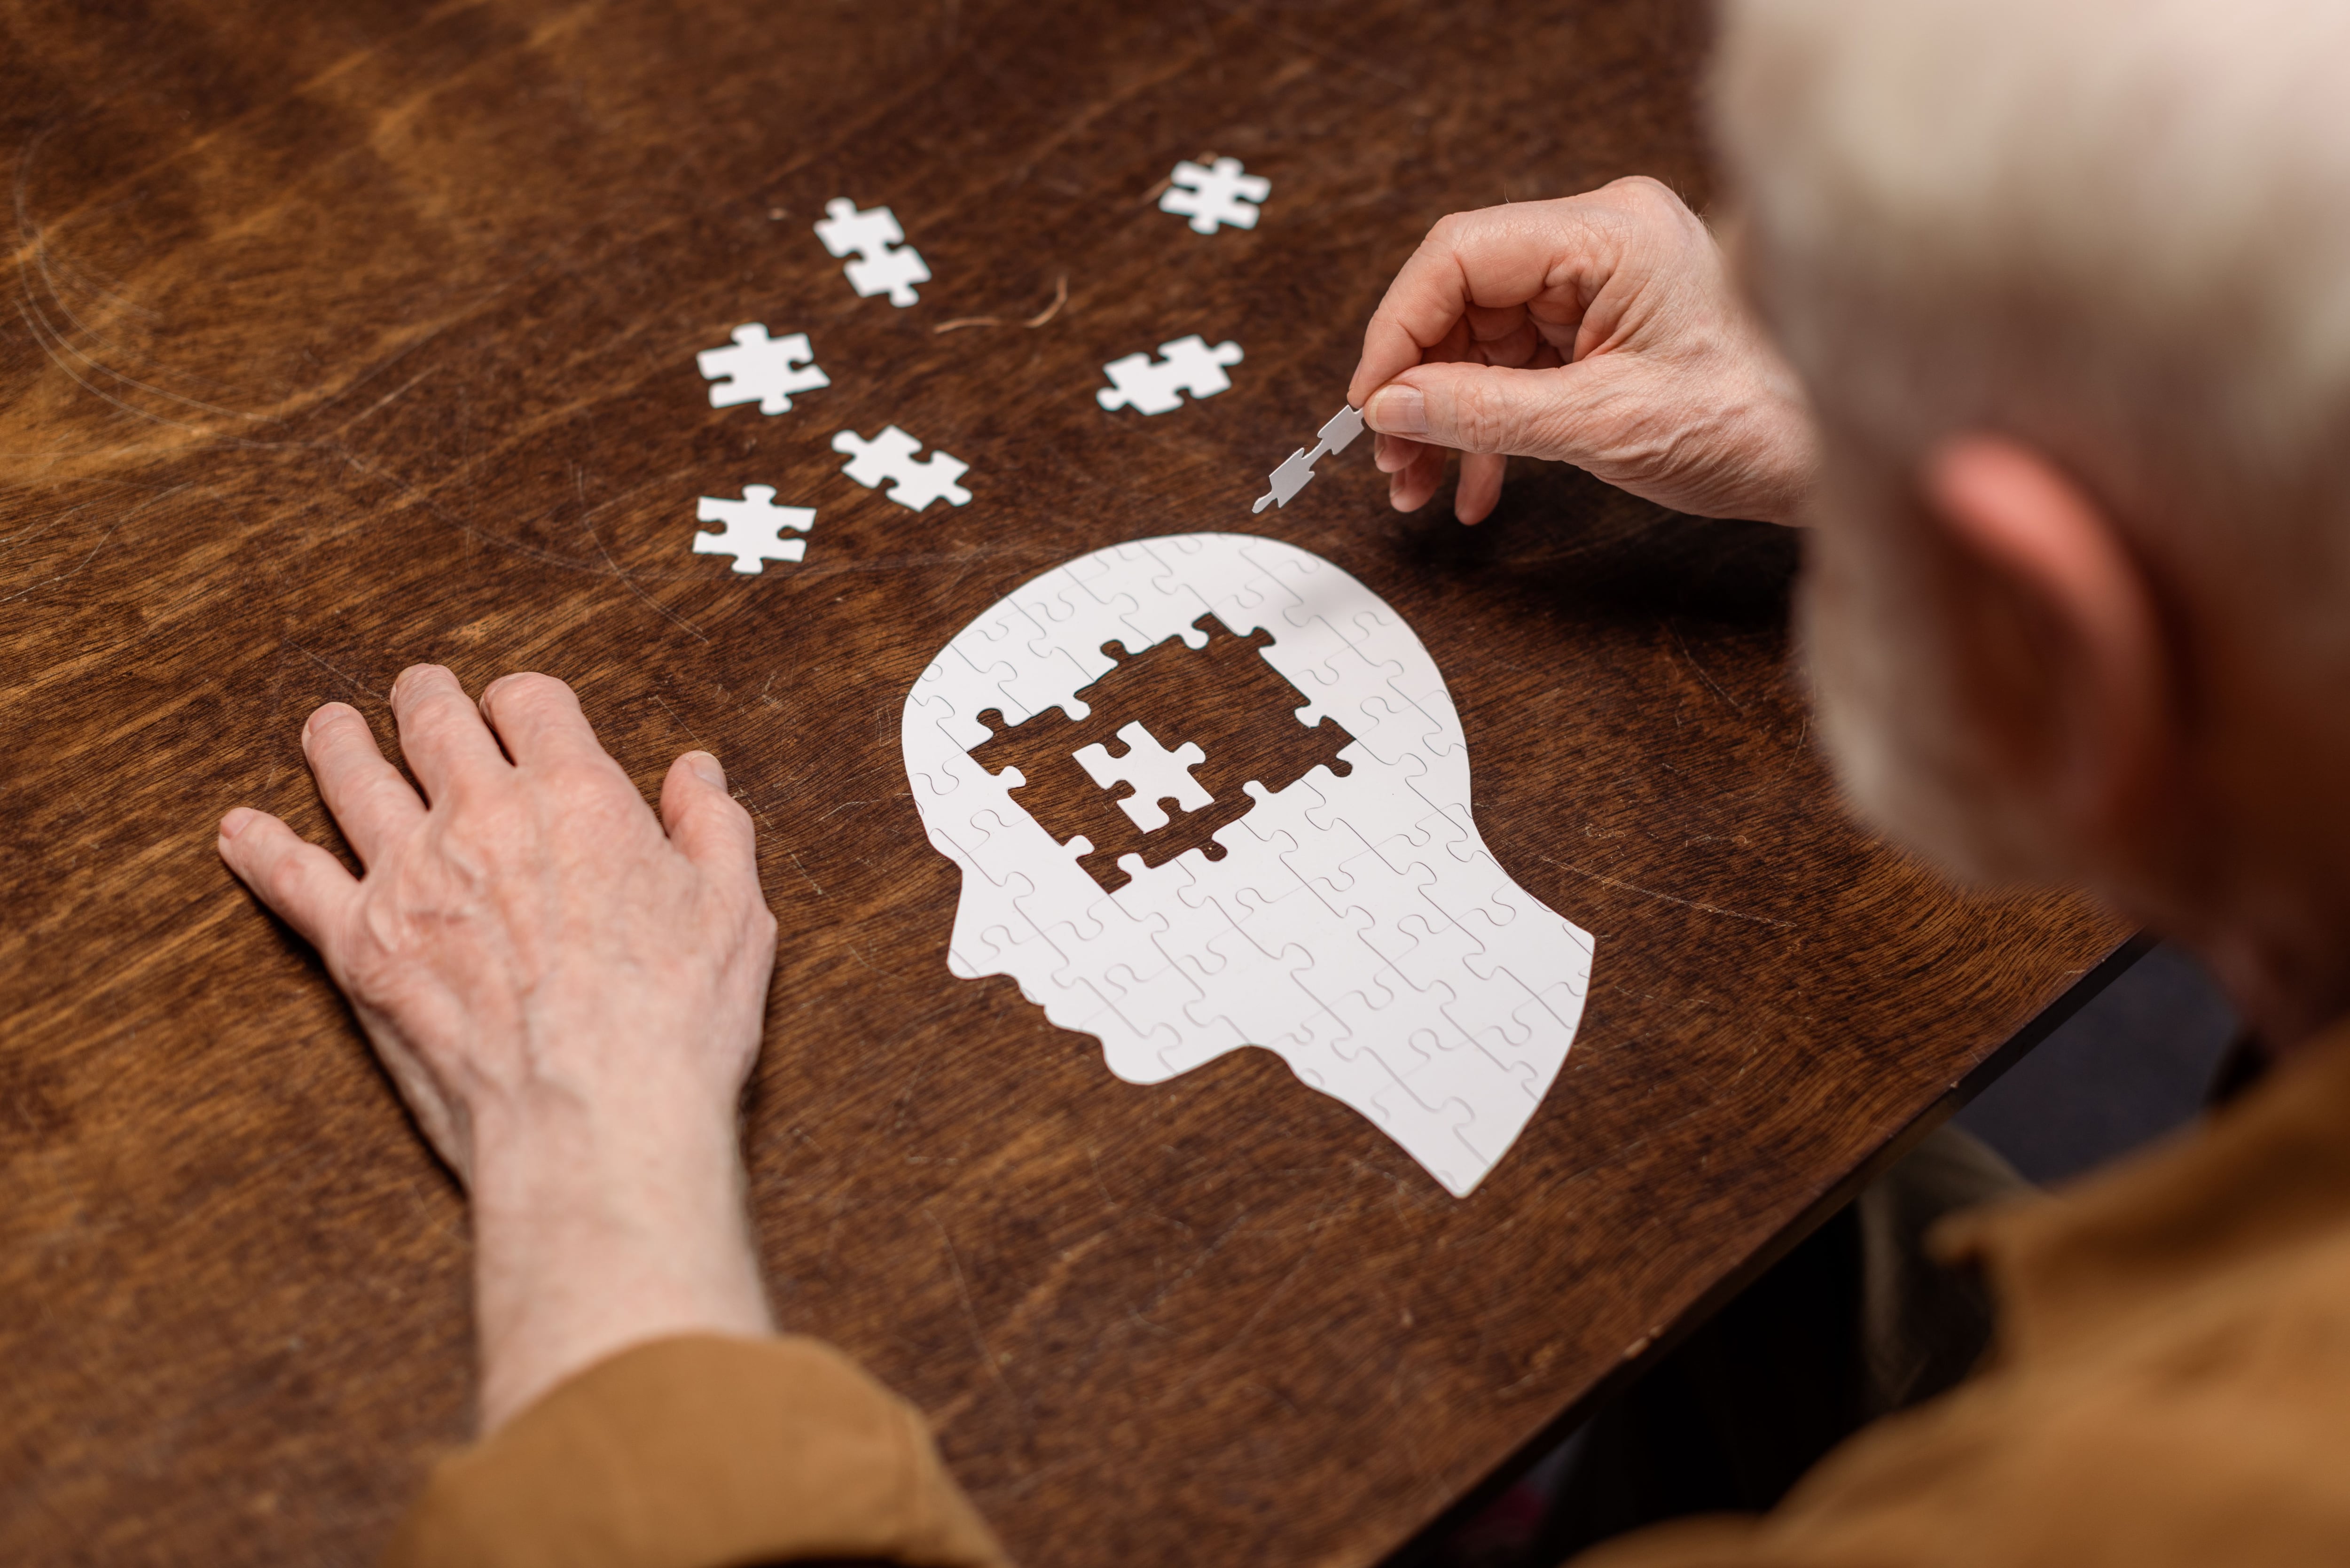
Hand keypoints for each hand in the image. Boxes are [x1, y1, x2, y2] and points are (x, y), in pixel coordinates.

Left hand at [216, 665, 779, 1430]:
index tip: (519, 710)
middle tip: (417, 692)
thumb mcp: (734, 911)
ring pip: (353, 777)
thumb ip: (713, 827)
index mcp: (578, 797)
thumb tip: (696, 772)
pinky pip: (292, 878)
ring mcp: (410, 878)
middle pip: (432, 721)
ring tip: (330, 728)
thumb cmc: (675, 1023)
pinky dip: (260, 848)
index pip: (531, 702)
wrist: (595, 1120)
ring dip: (339, 742)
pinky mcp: (361, 946)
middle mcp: (483, 817)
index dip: (523, 699)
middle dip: (424, 697)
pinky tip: (240, 832)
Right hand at [1347, 176, 1819, 524]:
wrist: (1829, 456)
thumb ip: (1484, 412)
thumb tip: (1392, 408)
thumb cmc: (1755, 423)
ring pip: (1482, 341)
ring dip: (1445, 417)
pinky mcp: (1606, 328)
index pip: (1461, 256)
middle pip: (1464, 298)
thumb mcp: (1602, 425)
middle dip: (1419, 386)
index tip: (1370, 402)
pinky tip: (1473, 485)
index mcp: (1610, 234)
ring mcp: (1604, 285)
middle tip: (1392, 458)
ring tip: (1420, 484)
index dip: (1399, 330)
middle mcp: (1603, 243)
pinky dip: (1489, 426)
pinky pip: (1519, 368)